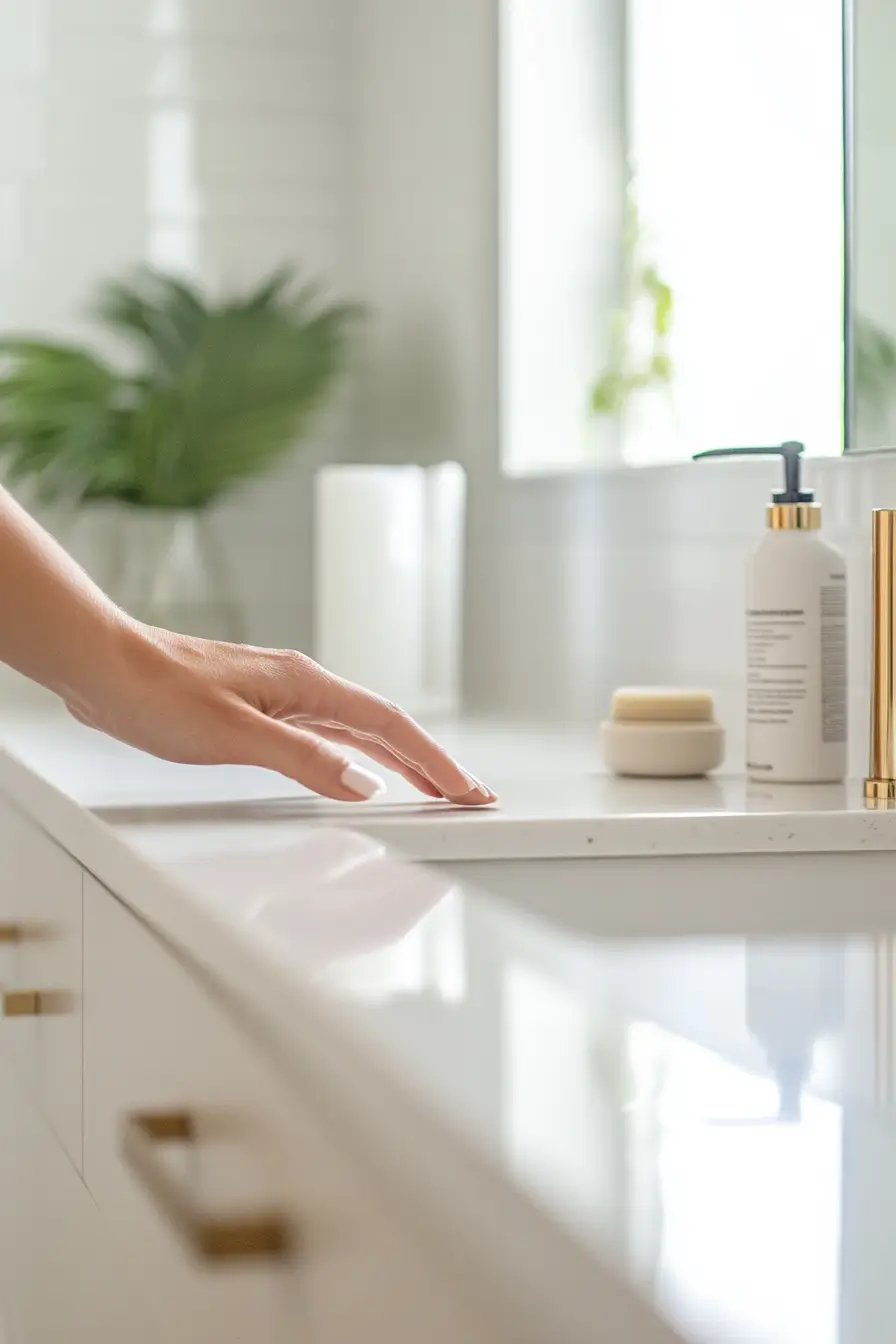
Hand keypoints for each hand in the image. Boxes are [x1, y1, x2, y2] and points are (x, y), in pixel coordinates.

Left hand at [65, 624, 496, 804]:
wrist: (101, 664)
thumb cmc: (155, 689)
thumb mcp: (233, 734)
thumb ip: (303, 759)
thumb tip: (363, 784)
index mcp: (305, 685)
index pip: (389, 725)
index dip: (433, 760)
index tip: (465, 789)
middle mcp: (301, 687)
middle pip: (383, 728)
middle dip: (429, 762)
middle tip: (467, 793)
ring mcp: (281, 698)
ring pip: (356, 734)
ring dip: (397, 761)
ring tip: (430, 787)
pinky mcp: (258, 712)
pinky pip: (325, 738)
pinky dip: (355, 758)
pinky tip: (357, 772)